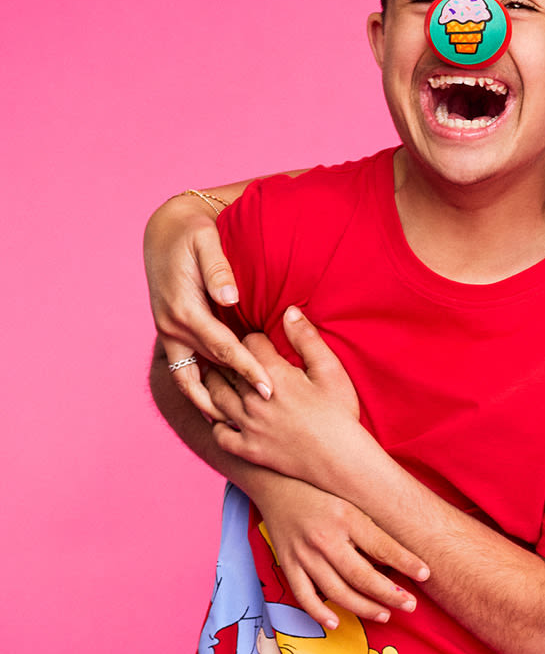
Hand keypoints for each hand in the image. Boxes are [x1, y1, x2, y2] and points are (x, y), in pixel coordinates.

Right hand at [144, 192, 269, 412]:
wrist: (164, 228)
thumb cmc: (191, 232)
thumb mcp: (205, 241)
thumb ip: (218, 270)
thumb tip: (232, 297)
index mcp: (185, 309)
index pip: (223, 347)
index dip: (247, 369)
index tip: (270, 389)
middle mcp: (172, 326)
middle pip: (209, 369)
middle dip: (235, 392)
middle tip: (266, 414)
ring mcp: (168, 331)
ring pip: (188, 377)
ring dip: (208, 401)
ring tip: (234, 425)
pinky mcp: (169, 331)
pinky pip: (181, 368)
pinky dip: (195, 388)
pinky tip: (213, 404)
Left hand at [209, 307, 362, 483]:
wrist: (339, 459)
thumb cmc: (339, 412)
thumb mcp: (330, 370)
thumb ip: (307, 339)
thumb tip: (289, 311)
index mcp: (274, 375)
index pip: (249, 343)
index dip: (254, 337)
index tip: (258, 340)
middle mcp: (253, 398)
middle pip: (226, 368)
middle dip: (227, 357)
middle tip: (226, 352)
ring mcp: (247, 426)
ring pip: (216, 398)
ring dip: (212, 384)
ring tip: (214, 376)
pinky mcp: (247, 449)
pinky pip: (219, 434)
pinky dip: (216, 423)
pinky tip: (221, 416)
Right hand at [248, 474, 429, 627]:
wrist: (278, 485)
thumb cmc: (323, 494)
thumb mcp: (351, 504)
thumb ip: (370, 530)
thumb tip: (397, 560)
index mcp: (346, 517)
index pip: (382, 546)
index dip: (405, 562)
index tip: (425, 574)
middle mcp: (325, 537)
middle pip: (361, 575)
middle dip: (389, 594)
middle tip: (410, 605)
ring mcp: (304, 553)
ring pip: (336, 590)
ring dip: (363, 607)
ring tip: (385, 615)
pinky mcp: (286, 564)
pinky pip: (303, 595)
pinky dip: (319, 612)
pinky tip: (335, 623)